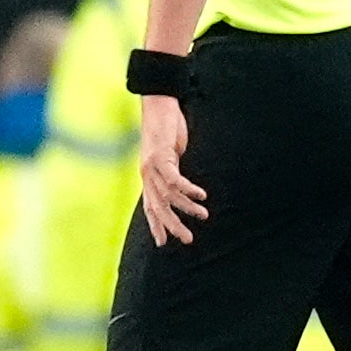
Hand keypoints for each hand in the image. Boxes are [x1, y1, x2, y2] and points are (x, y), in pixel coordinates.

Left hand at [138, 93, 205, 244]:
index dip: (156, 225)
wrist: (159, 106)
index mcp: (148, 177)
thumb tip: (181, 187)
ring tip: (204, 215)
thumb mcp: (170, 156)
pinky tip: (201, 195)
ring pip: (168, 195)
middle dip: (172, 225)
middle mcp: (147, 174)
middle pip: (158, 207)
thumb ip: (172, 172)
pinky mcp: (160, 156)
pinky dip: (187, 189)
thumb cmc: (167, 131)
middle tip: (188, 239)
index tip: (162, 243)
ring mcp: (151, 166)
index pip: (150, 207)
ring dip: (187, 207)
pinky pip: (174, 178)